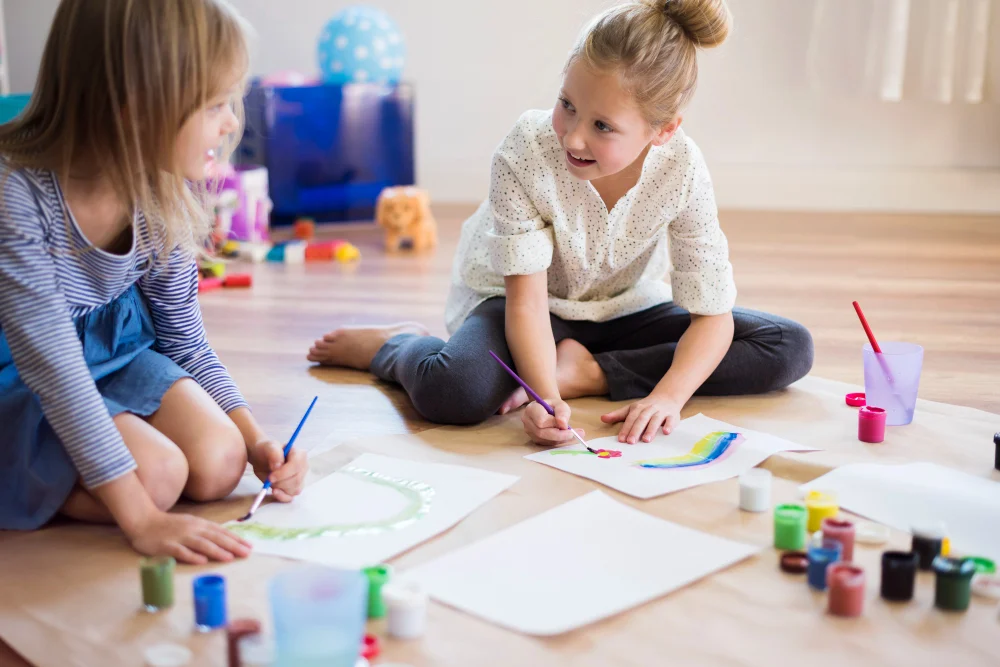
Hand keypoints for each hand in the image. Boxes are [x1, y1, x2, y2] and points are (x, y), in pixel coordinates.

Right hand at [125, 510, 251, 564]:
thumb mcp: (190, 524)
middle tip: (247, 553)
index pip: (221, 532)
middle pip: (215, 537)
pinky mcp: (167, 546)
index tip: (249, 546)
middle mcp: (192, 529)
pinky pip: (181, 551)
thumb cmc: (169, 525)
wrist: (143, 521)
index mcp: (199, 524)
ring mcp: (180, 537)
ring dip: (216, 551)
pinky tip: (202, 561)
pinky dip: (192, 556)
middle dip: (232, 545)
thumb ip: (205, 531)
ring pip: (201, 544)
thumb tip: (224, 539)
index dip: (236, 539)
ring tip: (229, 558)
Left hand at [248, 439, 308, 501]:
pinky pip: (291, 497)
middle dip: (281, 482)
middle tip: (269, 479)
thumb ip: (274, 453)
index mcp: (299, 455)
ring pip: (295, 490)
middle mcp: (303, 467)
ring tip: (270, 482)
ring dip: (281, 488)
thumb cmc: (267, 451)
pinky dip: (282, 497)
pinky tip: (274, 492)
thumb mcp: (269, 447)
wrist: (261, 458)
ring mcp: (300, 479)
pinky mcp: (293, 489)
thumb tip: (278, 465)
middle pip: (296, 480)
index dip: (284, 473)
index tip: (271, 477)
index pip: (297, 466)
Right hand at [522, 398, 583, 446]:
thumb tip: (563, 424)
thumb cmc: (554, 406)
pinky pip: (547, 444)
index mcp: (531, 409)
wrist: (548, 410)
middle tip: (573, 433)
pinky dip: (558, 441)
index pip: (541, 420)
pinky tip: (564, 436)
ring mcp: (529, 432)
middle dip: (558, 434)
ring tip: (571, 433)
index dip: (554, 424)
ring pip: (545, 440)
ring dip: (559, 438)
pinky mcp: (535, 439)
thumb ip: (562, 412)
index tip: (566, 425)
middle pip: (541, 432)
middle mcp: (527, 421)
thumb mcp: (560, 404)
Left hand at [601, 394, 682, 443]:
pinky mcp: (672, 415)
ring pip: (655, 420)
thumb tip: (602, 419)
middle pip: (641, 419)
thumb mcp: (631, 409)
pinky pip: (671, 420)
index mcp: (638, 408)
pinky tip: (666, 432)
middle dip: (636, 430)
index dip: (626, 428)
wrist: (666, 397)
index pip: (630, 419)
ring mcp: (661, 412)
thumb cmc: (646, 407)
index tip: (621, 439)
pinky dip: (669, 425)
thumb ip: (618, 415)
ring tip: (646, 440)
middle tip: (631, 442)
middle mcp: (649, 409)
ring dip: (651, 429)